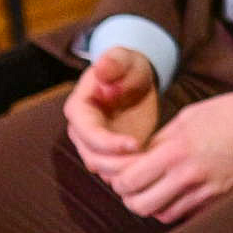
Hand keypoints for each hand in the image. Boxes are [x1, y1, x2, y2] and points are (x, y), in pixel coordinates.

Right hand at [61, 47, 161, 179]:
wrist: (135, 81)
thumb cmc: (128, 67)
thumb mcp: (125, 59)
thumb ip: (114, 61)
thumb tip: (102, 68)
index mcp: (79, 109)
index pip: (88, 134)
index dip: (109, 143)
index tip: (136, 143)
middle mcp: (81, 132)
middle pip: (94, 158)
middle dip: (120, 163)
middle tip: (149, 160)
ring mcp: (93, 145)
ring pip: (104, 170)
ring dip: (127, 172)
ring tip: (153, 163)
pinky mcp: (109, 154)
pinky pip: (116, 172)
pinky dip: (132, 173)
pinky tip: (153, 167)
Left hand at [95, 89, 232, 223]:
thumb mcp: (189, 117)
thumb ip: (160, 140)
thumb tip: (138, 159)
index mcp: (177, 151)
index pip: (128, 180)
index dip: (118, 179)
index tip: (122, 172)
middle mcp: (189, 176)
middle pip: (140, 205)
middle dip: (131, 197)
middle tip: (135, 185)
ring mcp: (208, 192)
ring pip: (162, 215)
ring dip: (154, 205)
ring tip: (157, 190)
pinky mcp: (222, 201)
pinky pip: (188, 215)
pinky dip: (178, 208)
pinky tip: (181, 194)